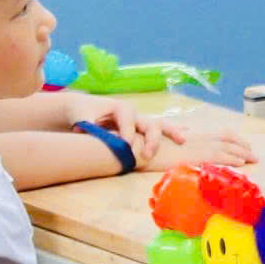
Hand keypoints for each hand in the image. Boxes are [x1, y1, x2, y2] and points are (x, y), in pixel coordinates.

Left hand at [71, 98, 185, 166]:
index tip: (125, 147)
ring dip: (171, 132)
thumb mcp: (81, 116)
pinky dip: (171, 131)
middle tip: (147, 155)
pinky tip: (184, 136)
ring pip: (159, 125)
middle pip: (149, 123)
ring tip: (182, 140)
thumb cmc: (81, 112)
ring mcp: (138, 120)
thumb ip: (86, 124)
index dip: (128, 134)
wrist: (82, 108)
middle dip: (151, 139)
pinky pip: (158, 129)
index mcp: (121, 108)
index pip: (129, 122)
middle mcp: (134, 113)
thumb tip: (87, 132)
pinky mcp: (139, 128)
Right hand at [145, 128, 253, 171]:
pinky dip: (232, 159)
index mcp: (195, 134)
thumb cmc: (150, 144)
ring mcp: (199, 146)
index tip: (244, 144)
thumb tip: (186, 128)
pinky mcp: (196, 156)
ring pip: (227, 148)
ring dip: (242, 153)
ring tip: (253, 159)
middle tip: (253, 154)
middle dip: (243, 146)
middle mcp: (200, 137)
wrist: (141, 147)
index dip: (234, 139)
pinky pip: (219, 157)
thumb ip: (179, 132)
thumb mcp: (167, 135)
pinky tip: (241, 163)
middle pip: (228, 139)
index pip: (221, 133)